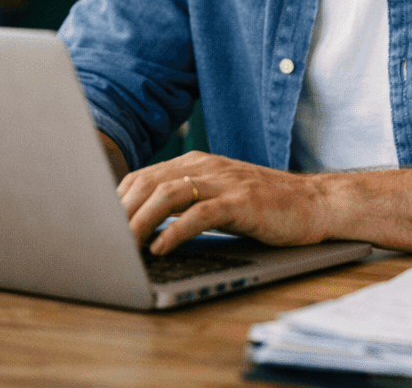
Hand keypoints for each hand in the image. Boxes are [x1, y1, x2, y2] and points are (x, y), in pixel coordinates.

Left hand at [117, 151, 331, 254]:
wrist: (315, 203)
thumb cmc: (265, 208)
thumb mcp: (219, 199)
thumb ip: (186, 203)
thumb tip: (142, 227)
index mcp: (196, 163)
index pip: (143, 176)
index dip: (115, 200)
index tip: (96, 225)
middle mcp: (206, 166)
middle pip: (148, 182)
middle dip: (119, 212)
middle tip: (101, 240)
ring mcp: (225, 182)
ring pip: (168, 194)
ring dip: (139, 221)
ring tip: (123, 246)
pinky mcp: (243, 202)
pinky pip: (200, 214)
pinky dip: (175, 231)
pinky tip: (160, 248)